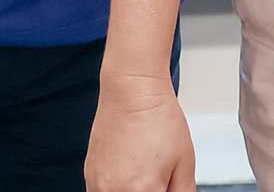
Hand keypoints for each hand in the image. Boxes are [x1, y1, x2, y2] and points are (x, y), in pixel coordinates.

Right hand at [85, 71, 195, 191]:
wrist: (132, 92)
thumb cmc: (158, 119)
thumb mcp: (184, 162)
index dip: (163, 191)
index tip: (166, 184)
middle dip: (152, 190)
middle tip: (160, 174)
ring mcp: (97, 185)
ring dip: (134, 190)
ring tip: (145, 168)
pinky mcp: (89, 175)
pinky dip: (119, 187)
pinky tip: (131, 168)